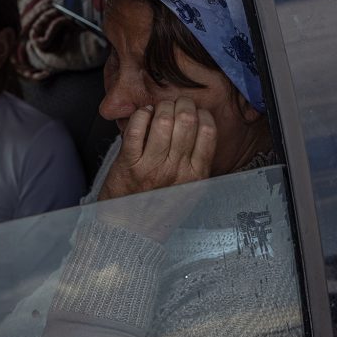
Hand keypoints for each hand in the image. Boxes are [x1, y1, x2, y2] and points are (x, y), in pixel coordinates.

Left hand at [96, 98, 215, 239]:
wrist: (130, 232)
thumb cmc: (159, 210)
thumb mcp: (190, 190)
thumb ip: (197, 163)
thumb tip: (199, 127)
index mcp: (196, 176)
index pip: (208, 131)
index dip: (201, 114)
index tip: (195, 112)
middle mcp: (176, 171)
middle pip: (187, 120)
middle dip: (182, 104)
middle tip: (176, 104)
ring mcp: (152, 167)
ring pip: (163, 121)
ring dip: (161, 108)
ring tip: (159, 110)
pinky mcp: (128, 164)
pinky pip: (137, 128)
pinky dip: (141, 115)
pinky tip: (144, 116)